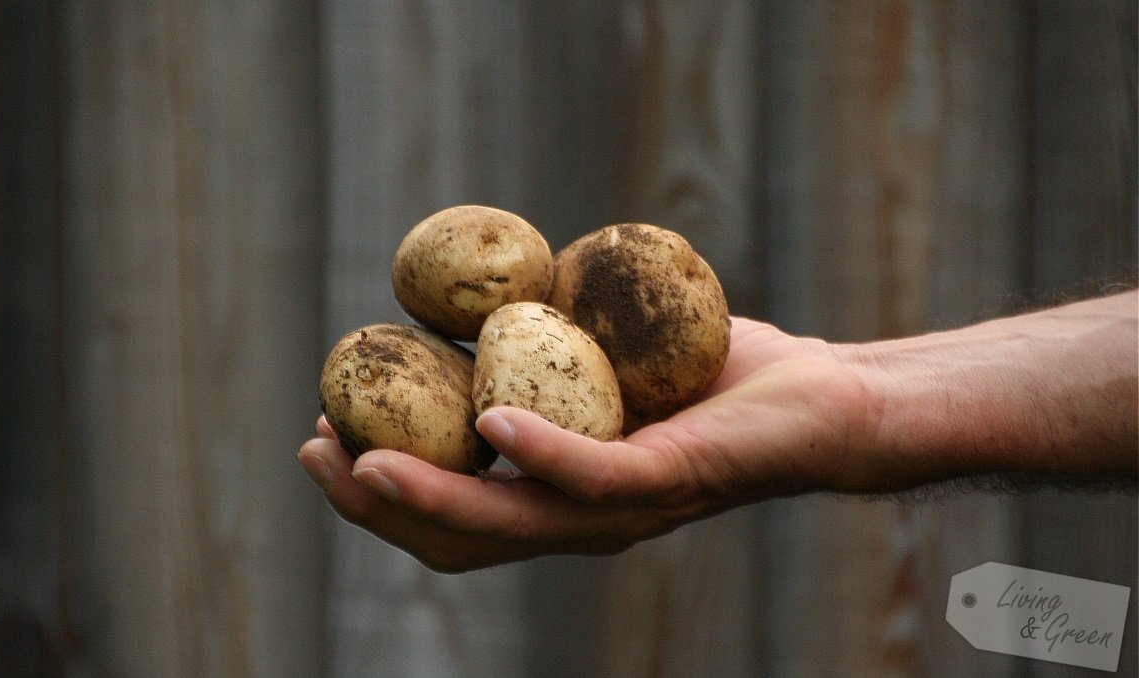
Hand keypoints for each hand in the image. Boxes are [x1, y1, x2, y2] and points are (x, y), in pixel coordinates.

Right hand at [297, 317, 881, 572]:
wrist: (824, 404)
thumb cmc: (718, 379)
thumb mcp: (611, 361)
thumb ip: (549, 349)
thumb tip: (484, 304)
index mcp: (558, 496)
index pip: (452, 513)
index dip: (379, 489)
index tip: (323, 437)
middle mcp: (579, 518)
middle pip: (457, 536)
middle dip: (374, 503)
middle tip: (317, 453)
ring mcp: (620, 509)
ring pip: (503, 522)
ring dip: (426, 496)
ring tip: (362, 463)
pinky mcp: (663, 482)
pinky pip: (585, 478)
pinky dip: (532, 454)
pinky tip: (487, 422)